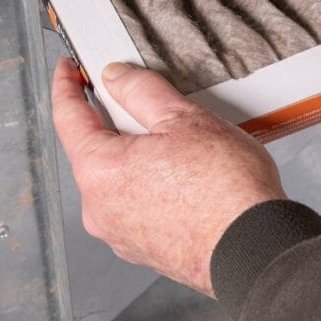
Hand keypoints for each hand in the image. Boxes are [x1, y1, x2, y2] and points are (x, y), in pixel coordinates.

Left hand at [51, 58, 286, 295]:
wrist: (255, 248)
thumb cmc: (225, 189)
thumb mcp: (184, 118)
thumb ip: (141, 91)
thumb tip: (116, 77)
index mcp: (100, 171)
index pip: (67, 118)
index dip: (65, 86)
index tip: (67, 70)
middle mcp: (99, 208)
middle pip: (94, 150)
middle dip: (115, 124)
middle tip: (146, 105)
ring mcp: (120, 234)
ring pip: (118, 180)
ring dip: (138, 158)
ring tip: (181, 148)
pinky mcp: (143, 251)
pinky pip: (136, 206)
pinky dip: (151, 187)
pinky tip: (185, 179)